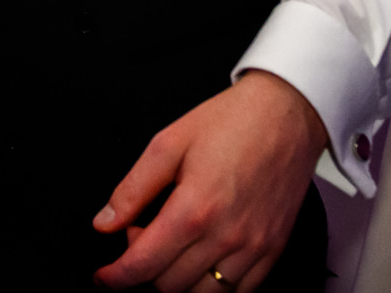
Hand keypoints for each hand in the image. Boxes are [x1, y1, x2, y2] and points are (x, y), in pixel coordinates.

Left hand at [95, 71, 327, 290]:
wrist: (285, 114)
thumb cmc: (231, 122)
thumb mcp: (168, 143)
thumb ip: (132, 189)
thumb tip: (104, 222)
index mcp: (195, 208)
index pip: (144, 264)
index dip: (116, 278)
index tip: (104, 278)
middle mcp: (226, 236)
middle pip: (169, 286)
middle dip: (144, 269)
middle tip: (141, 236)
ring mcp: (253, 248)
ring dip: (177, 282)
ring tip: (170, 248)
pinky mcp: (273, 251)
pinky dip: (213, 287)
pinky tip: (201, 261)